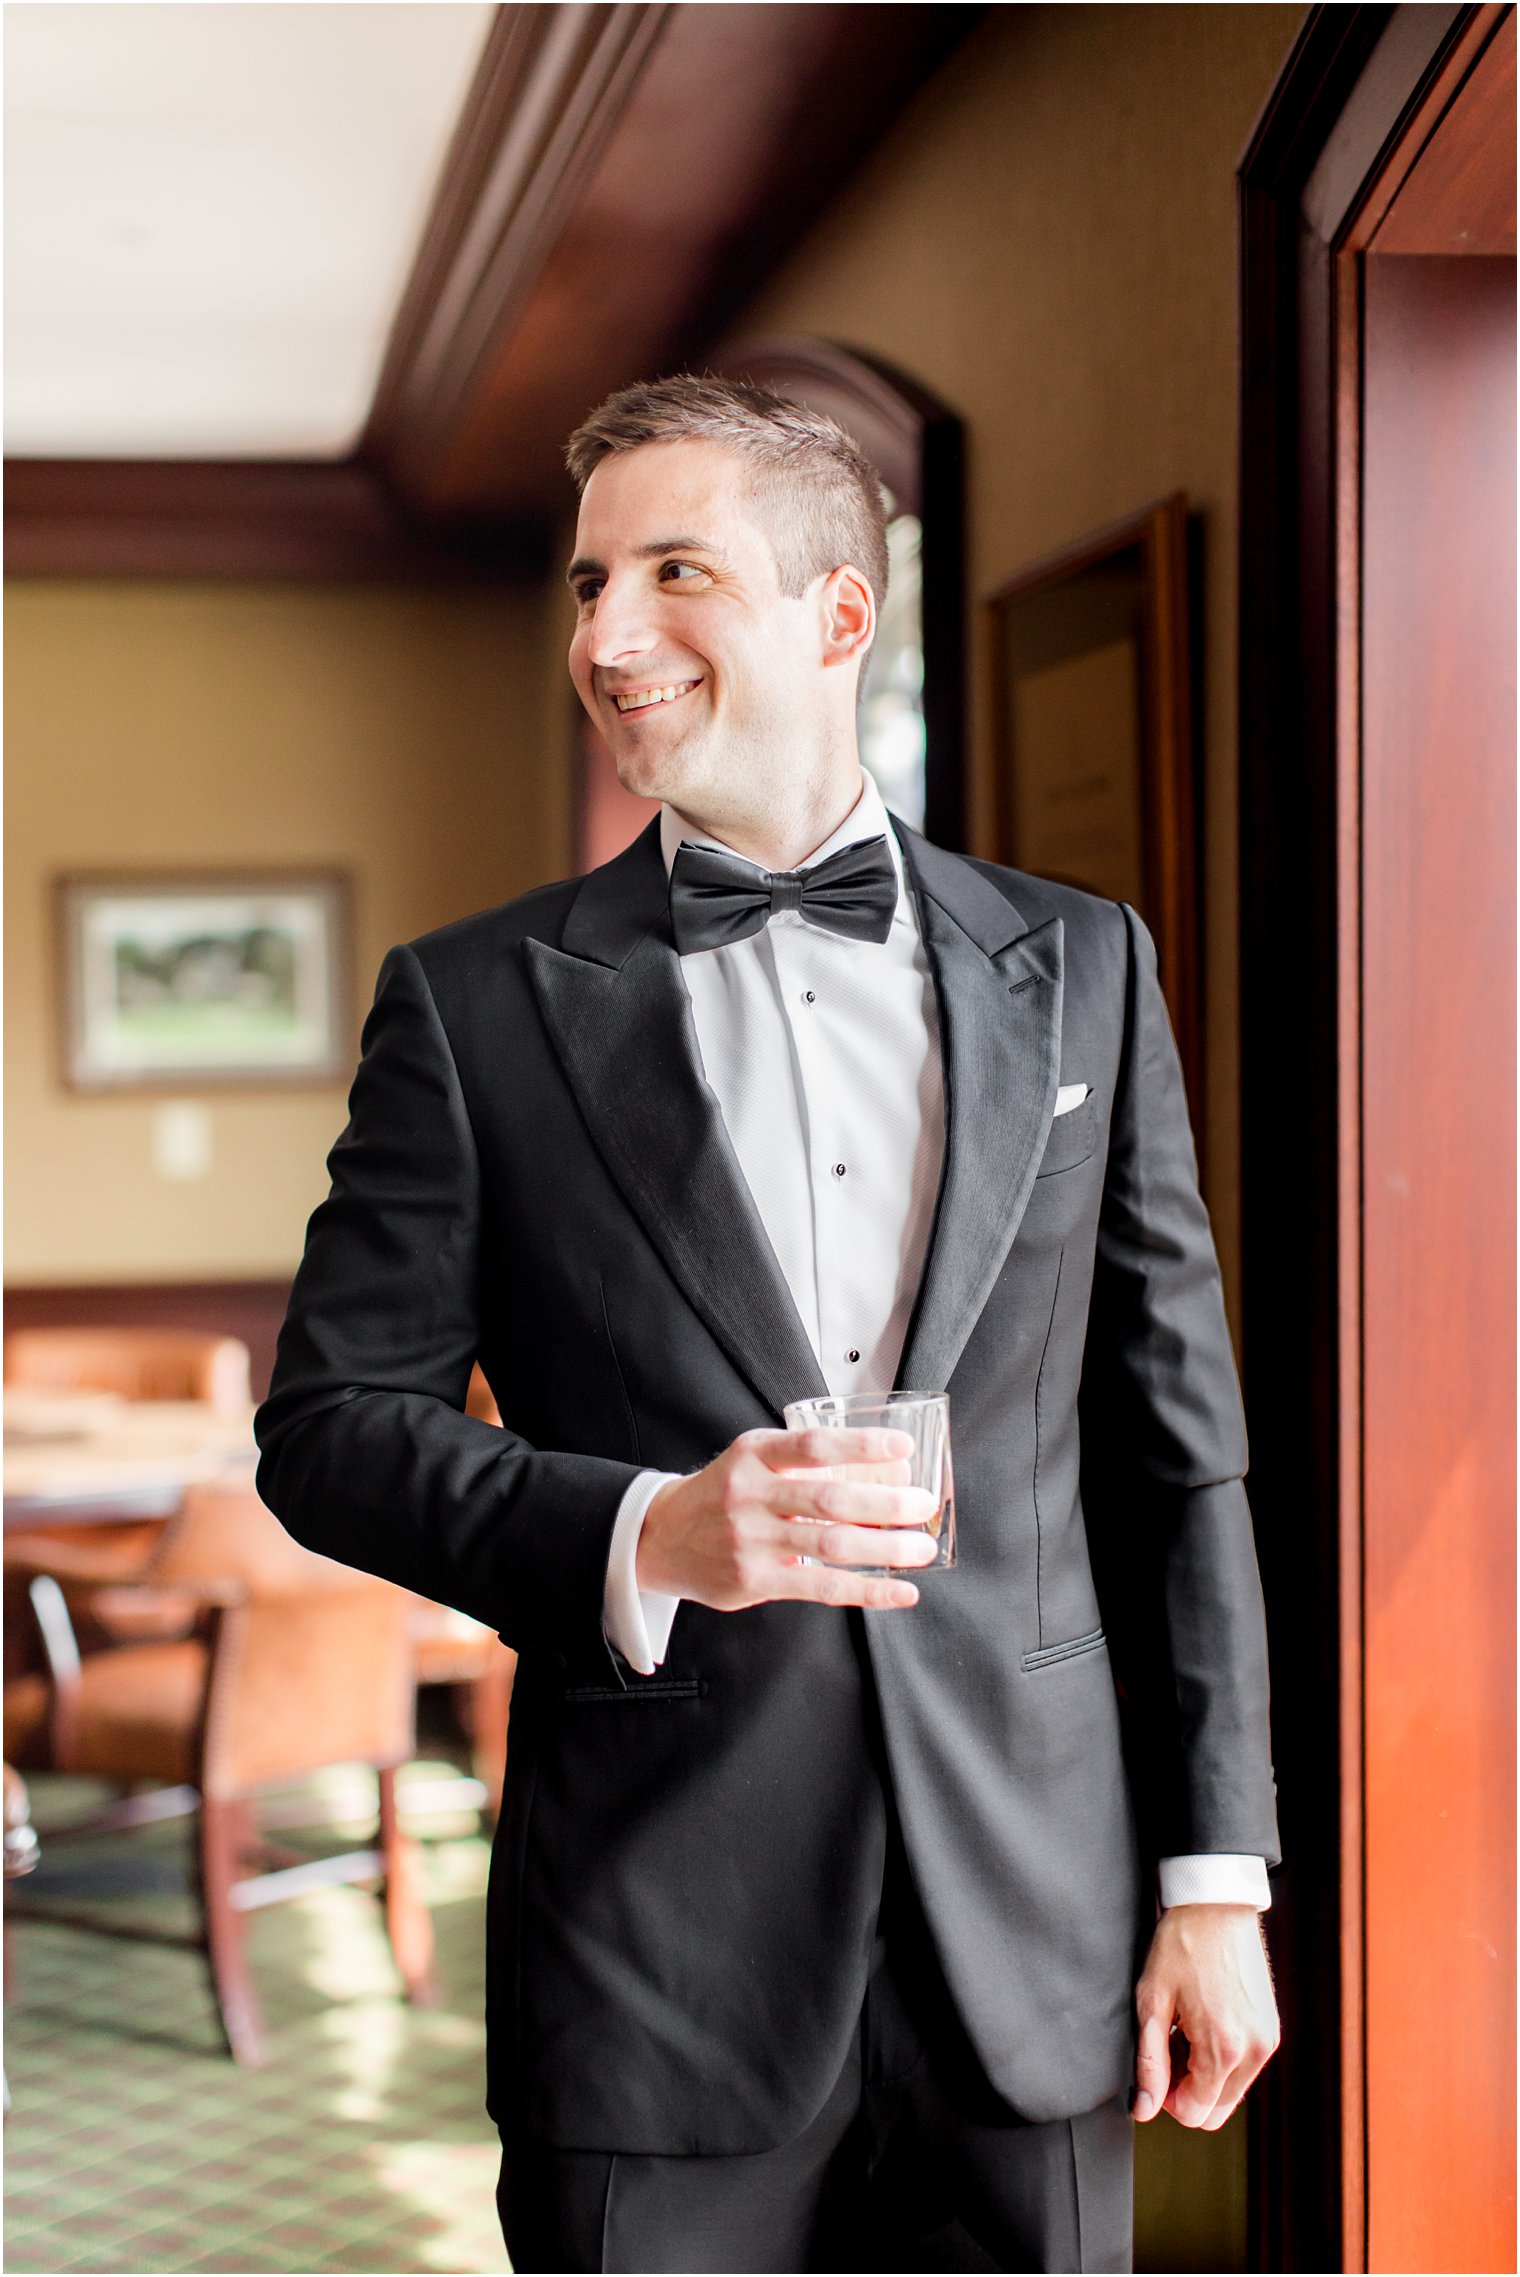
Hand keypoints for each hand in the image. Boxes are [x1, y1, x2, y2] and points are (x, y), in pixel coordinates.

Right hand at [636, 1426, 936, 1610]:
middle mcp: (751, 1495)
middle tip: (923, 1504)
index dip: (862, 1445)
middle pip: (829, 1499)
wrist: (661, 1536)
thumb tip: (886, 1475)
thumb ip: (807, 1464)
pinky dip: (868, 1590)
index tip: (903, 1447)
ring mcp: (752, 1540)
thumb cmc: (724, 1493)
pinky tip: (899, 1590)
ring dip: (886, 1548)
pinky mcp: (755, 1580)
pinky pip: (822, 1587)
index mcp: (754, 1455)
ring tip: (921, 1548)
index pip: (814, 1445)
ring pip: (831, 1545)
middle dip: (886, 1504)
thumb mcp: (754, 1460)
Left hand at [1132, 1904, 1279, 2128]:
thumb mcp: (1152, 2001)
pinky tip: (1203, 2024)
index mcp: (1223, 2048)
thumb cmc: (1180, 1945)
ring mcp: (1267, 2041)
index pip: (1195, 2113)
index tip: (1155, 2064)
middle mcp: (1254, 2051)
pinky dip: (1222, 2060)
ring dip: (1204, 2076)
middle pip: (1216, 2112)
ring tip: (1184, 2032)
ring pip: (1231, 2092)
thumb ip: (1149, 2062)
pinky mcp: (1271, 2030)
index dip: (1166, 2098)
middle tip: (1168, 2049)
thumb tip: (1143, 2109)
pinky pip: (1245, 2069)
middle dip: (1187, 2092)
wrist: (1216, 1905)